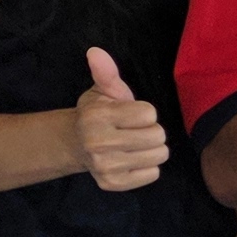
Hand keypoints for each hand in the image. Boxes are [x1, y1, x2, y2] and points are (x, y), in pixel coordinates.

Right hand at [73, 47, 170, 192]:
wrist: (77, 145)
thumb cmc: (97, 114)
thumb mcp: (102, 91)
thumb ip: (106, 72)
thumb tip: (96, 52)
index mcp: (97, 116)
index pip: (150, 113)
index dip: (144, 112)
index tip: (130, 114)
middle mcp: (98, 143)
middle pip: (158, 135)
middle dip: (151, 130)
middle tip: (134, 130)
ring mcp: (106, 166)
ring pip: (159, 155)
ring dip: (152, 148)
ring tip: (135, 144)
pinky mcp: (114, 184)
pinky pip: (153, 174)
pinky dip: (148, 166)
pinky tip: (132, 159)